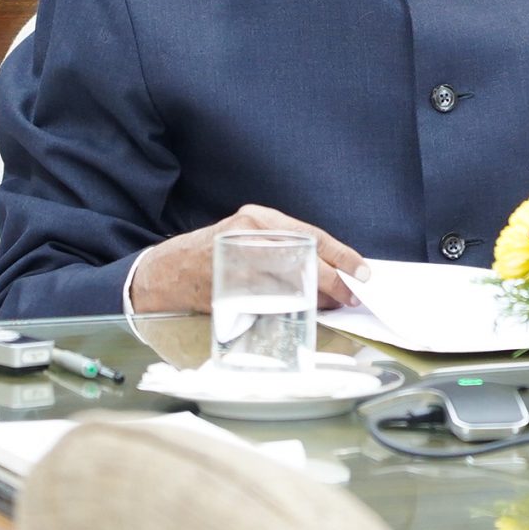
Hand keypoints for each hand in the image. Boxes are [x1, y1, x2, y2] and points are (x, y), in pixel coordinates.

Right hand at [126, 205, 369, 314]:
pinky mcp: (229, 284)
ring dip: (315, 295)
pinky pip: (267, 298)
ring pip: (289, 279)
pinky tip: (302, 311)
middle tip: (351, 293)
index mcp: (259, 218)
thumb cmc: (213, 256)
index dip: (341, 254)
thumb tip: (327, 274)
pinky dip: (288, 306)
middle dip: (332, 278)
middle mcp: (250, 232)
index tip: (362, 271)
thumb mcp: (248, 239)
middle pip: (304, 256)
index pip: (311, 234)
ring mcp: (238, 258)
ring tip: (333, 304)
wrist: (166, 272)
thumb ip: (283, 250)